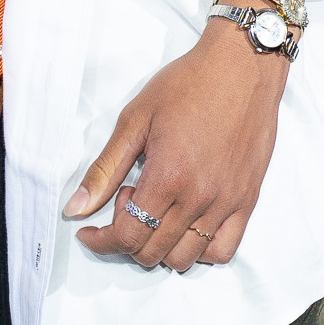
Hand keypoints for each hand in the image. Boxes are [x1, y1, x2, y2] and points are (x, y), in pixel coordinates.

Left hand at [64, 26, 286, 272]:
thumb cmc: (189, 84)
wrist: (243, 66)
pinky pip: (223, 250)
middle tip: (127, 200)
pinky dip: (199, 252)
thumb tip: (76, 207)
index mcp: (168, 176)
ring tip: (157, 210)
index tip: (90, 231)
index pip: (128, 235)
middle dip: (127, 239)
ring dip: (160, 247)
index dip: (102, 240)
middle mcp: (199, 197)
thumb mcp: (135, 119)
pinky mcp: (248, 200)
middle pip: (153, 251)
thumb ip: (104, 169)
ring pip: (186, 258)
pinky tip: (186, 226)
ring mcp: (227, 202)